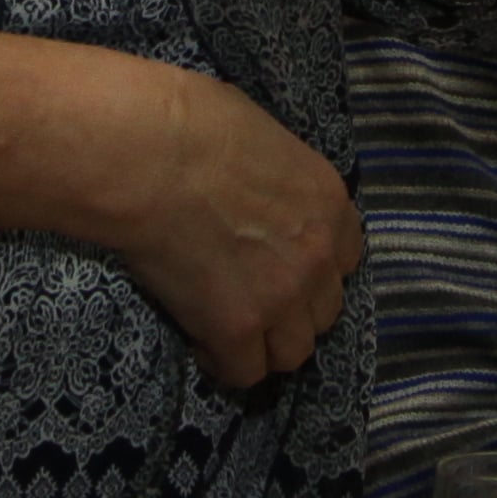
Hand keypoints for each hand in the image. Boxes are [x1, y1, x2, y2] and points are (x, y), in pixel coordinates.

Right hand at [109, 63, 361, 390]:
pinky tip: (198, 339)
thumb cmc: (190, 125)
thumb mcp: (262, 137)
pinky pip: (244, 372)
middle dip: (292, 311)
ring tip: (225, 328)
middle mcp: (319, 255)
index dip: (313, 269)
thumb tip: (256, 189)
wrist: (150, 156)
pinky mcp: (237, 327)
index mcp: (329, 200)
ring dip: (263, 344)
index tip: (281, 269)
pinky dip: (222, 363)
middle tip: (249, 300)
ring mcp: (282, 296)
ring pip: (292, 352)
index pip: (346, 259)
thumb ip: (277, 179)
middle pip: (324, 311)